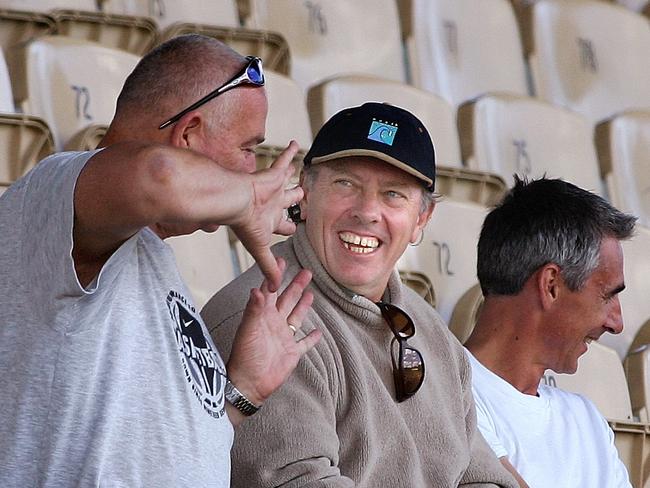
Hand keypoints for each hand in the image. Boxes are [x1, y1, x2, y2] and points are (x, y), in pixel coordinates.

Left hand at [226, 258, 320, 422]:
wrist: (249, 384)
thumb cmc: (245, 357)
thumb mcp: (248, 331)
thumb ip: (254, 310)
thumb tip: (256, 288)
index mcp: (263, 316)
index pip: (270, 290)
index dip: (275, 275)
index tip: (281, 260)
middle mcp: (274, 324)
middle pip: (287, 300)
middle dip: (296, 285)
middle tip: (307, 271)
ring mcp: (284, 338)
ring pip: (296, 317)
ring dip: (303, 305)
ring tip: (311, 293)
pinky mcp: (291, 354)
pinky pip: (304, 343)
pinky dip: (312, 338)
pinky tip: (319, 331)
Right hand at [231, 141, 302, 290]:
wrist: (232, 201)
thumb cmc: (244, 224)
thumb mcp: (259, 249)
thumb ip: (267, 267)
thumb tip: (271, 290)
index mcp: (270, 221)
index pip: (284, 226)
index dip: (289, 228)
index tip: (293, 228)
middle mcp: (272, 204)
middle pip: (288, 202)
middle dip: (295, 201)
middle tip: (302, 197)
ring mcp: (272, 189)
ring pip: (287, 183)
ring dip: (293, 178)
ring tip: (300, 171)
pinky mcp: (270, 174)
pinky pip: (283, 160)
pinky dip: (290, 151)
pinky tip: (298, 143)